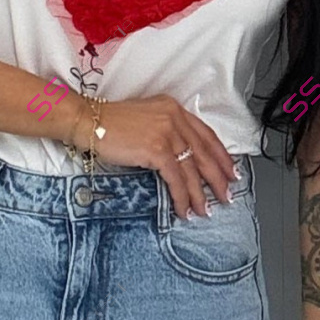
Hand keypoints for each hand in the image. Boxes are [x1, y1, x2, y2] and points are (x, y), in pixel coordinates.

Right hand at [90, 95, 236, 218]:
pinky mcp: (157, 148)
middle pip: (205, 152)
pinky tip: (183, 209)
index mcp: (174, 109)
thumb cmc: (112, 122)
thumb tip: (181, 158)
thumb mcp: (146, 118)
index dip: (221, 155)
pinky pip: (176, 178)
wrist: (89, 121)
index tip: (230, 171)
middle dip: (218, 178)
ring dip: (200, 194)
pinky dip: (181, 197)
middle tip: (226, 195)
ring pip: (192, 169)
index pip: (206, 134)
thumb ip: (166, 129)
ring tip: (205, 210)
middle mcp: (174, 117)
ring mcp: (166, 132)